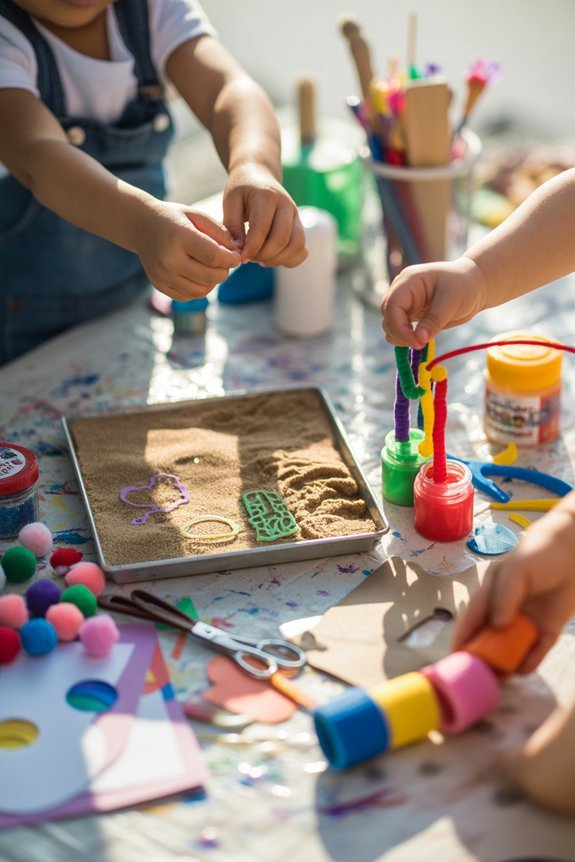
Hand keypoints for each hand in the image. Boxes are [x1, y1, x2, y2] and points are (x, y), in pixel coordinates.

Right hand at [133, 201, 241, 299]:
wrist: (142, 227)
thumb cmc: (175, 219)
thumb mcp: (197, 216)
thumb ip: (220, 233)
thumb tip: (238, 252)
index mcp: (179, 237)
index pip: (214, 256)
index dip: (231, 259)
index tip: (237, 256)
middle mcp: (169, 260)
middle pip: (210, 276)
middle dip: (224, 271)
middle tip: (225, 262)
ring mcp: (163, 276)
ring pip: (202, 291)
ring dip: (213, 282)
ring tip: (213, 268)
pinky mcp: (160, 286)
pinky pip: (189, 296)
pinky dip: (200, 288)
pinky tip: (198, 274)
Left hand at [222, 164, 306, 266]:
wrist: (259, 175)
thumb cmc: (242, 189)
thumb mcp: (230, 202)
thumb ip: (232, 225)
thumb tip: (239, 250)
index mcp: (267, 196)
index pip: (262, 228)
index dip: (251, 248)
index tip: (240, 258)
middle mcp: (287, 205)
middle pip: (282, 240)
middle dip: (263, 255)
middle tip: (249, 257)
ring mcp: (296, 216)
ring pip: (296, 246)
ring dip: (277, 259)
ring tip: (260, 259)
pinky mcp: (300, 226)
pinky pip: (302, 250)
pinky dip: (289, 260)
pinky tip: (272, 257)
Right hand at [380, 257, 486, 348]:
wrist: (473, 286)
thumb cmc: (464, 286)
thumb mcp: (451, 301)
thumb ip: (434, 320)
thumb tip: (419, 340)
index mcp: (409, 281)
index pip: (392, 305)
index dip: (399, 327)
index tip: (416, 342)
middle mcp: (402, 290)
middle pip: (387, 315)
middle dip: (399, 333)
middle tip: (420, 344)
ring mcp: (404, 302)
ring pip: (389, 324)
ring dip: (400, 337)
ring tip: (421, 342)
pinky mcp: (409, 314)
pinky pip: (398, 329)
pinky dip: (404, 338)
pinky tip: (419, 339)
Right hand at [452, 493, 574, 672]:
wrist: (573, 550)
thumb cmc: (538, 552)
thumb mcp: (516, 569)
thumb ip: (504, 595)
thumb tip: (497, 625)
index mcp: (490, 594)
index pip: (472, 620)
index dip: (462, 637)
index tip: (455, 657)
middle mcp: (505, 611)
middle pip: (488, 639)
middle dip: (482, 657)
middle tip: (477, 674)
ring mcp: (526, 621)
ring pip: (511, 649)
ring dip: (505, 664)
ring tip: (499, 678)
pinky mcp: (547, 629)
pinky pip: (536, 651)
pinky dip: (529, 662)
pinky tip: (523, 670)